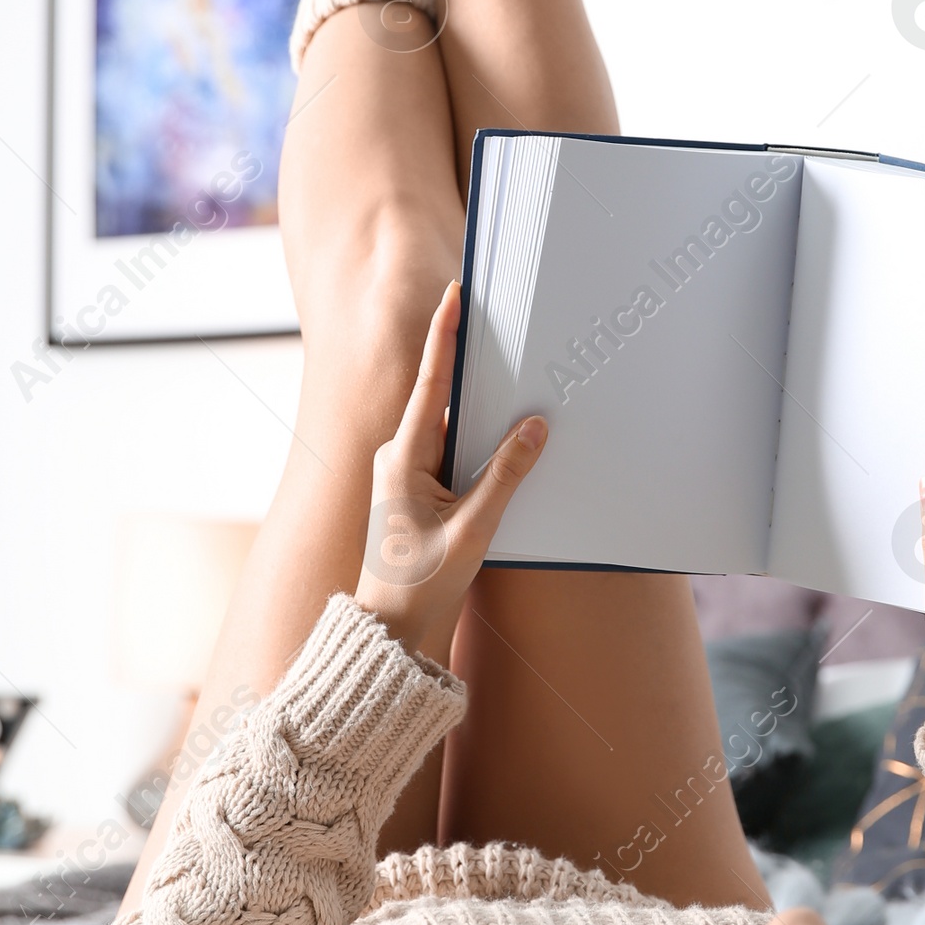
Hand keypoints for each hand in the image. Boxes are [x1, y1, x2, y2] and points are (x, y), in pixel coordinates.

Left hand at [354, 281, 546, 662]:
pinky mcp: (418, 490)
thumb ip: (505, 476)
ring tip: (519, 394)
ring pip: (452, 429)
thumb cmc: (422, 584)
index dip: (444, 336)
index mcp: (404, 458)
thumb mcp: (473, 530)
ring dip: (483, 416)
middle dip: (476, 369)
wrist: (391, 629)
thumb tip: (534, 427)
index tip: (455, 295)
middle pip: (445, 400)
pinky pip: (453, 453)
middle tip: (505, 332)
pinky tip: (507, 447)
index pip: (431, 383)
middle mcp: (400, 457)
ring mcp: (407, 473)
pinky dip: (479, 446)